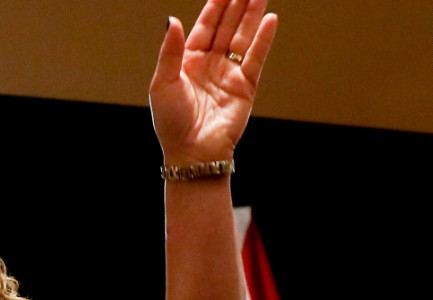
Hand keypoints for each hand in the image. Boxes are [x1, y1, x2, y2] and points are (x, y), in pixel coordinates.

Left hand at [149, 0, 277, 164]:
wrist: (191, 152)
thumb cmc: (171, 122)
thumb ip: (170, 50)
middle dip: (236, 5)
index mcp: (187, 62)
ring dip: (251, 15)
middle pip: (226, 27)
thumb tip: (172, 19)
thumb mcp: (163, 82)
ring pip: (242, 38)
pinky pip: (255, 58)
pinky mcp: (245, 87)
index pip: (204, 27)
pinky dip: (263, 39)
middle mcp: (209, 65)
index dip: (214, 6)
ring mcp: (228, 74)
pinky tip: (269, 19)